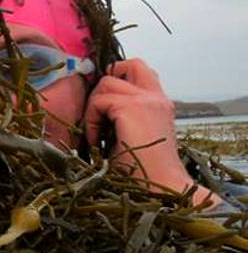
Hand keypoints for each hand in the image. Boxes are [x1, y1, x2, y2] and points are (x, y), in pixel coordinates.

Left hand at [83, 59, 217, 208]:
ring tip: (96, 133)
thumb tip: (98, 105)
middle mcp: (156, 97)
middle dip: (106, 82)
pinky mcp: (132, 107)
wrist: (161, 188)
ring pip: (106, 83)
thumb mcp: (133, 134)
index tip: (104, 102)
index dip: (119, 77)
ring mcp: (146, 100)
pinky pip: (99, 101)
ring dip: (94, 106)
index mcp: (159, 104)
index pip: (140, 71)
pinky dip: (91, 120)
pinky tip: (96, 140)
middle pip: (128, 64)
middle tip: (98, 110)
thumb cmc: (144, 171)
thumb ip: (124, 115)